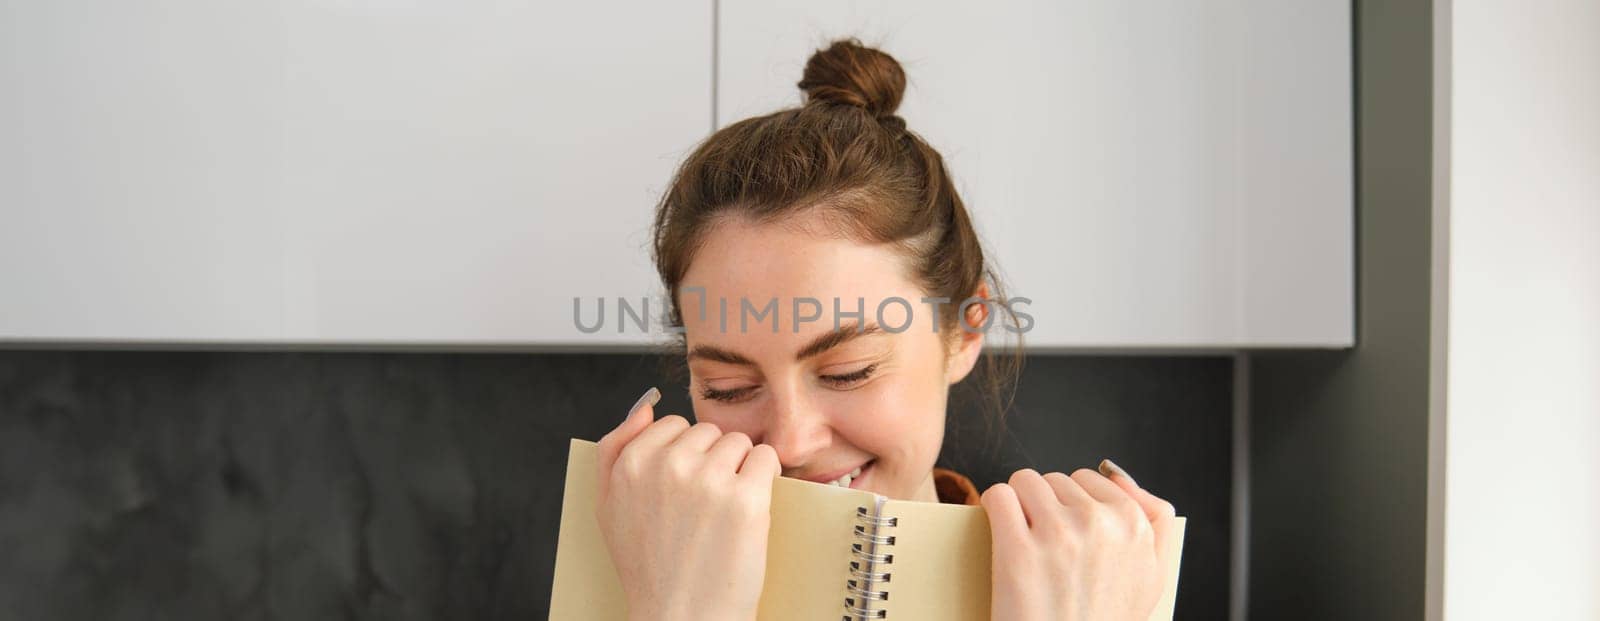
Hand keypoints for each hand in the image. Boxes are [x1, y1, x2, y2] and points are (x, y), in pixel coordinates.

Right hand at [593, 387, 780, 620]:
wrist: (680, 617)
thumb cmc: (648, 567)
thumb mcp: (608, 507)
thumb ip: (614, 449)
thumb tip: (645, 405)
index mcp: (631, 464)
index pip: (672, 425)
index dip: (683, 456)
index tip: (682, 490)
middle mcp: (667, 466)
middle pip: (708, 431)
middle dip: (711, 461)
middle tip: (703, 507)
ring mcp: (708, 480)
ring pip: (738, 442)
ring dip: (739, 470)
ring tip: (724, 511)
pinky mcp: (745, 498)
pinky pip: (765, 458)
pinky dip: (765, 478)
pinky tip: (749, 508)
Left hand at [980, 460, 1177, 620]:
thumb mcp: (1152, 576)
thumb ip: (1155, 521)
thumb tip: (1121, 476)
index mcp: (1134, 525)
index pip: (1091, 478)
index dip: (1073, 502)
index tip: (1068, 529)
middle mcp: (1099, 523)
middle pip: (1056, 479)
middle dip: (1047, 504)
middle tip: (1048, 545)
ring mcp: (1058, 534)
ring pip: (1025, 481)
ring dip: (1019, 503)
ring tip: (1025, 539)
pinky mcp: (1018, 549)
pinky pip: (999, 496)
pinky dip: (995, 508)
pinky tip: (1001, 530)